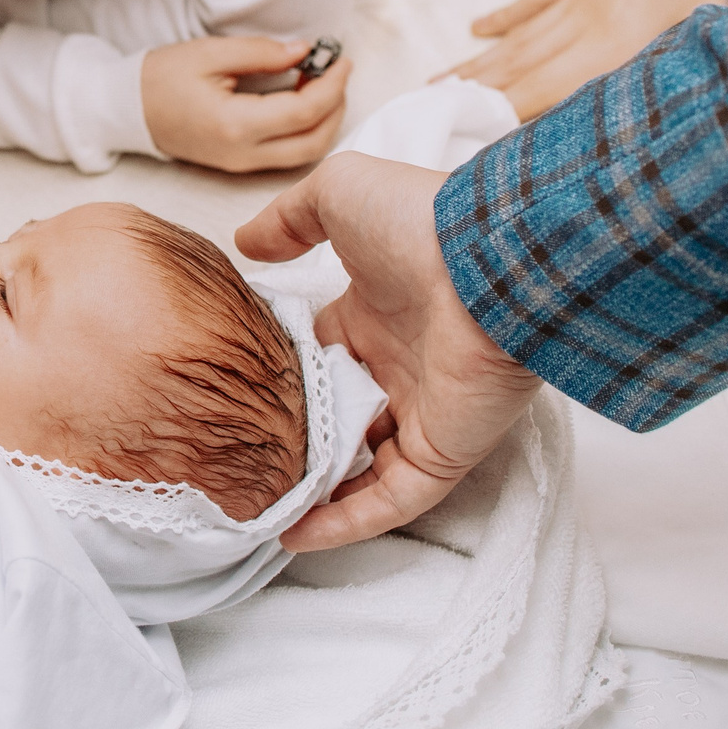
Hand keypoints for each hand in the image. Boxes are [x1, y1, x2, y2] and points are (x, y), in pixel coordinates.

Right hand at [141, 37, 353, 172]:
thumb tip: (305, 51)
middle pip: (315, 141)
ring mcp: (241, 164)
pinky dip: (306, 130)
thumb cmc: (163, 77)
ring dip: (325, 120)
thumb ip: (261, 52)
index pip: (304, 111)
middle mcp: (242, 154)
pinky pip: (287, 154)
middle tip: (337, 71)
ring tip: (320, 83)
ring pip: (305, 153)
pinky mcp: (238, 165)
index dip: (332, 84)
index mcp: (235, 125)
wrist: (127, 109)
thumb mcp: (210, 53)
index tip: (341, 58)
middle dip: (336, 106)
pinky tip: (300, 100)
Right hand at [235, 152, 541, 551]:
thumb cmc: (419, 224)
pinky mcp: (444, 453)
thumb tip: (247, 243)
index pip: (319, 356)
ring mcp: (422, 414)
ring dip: (314, 490)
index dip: (281, 375)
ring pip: (360, 468)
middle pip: (337, 418)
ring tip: (257, 510)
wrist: (491, 263)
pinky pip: (391, 500)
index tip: (236, 394)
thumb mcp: (338, 194)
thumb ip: (288, 218)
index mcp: (375, 313)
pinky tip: (296, 534)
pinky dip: (347, 522)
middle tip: (239, 462)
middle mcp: (398, 367)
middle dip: (293, 441)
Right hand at [452, 0, 727, 119]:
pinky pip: (534, 2)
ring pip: (516, 40)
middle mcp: (583, 27)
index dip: (504, 119)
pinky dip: (504, 19)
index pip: (545, 93)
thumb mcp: (718, 25)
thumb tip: (719, 118)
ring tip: (435, 85)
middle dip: (470, 100)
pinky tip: (479, 31)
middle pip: (516, 70)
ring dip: (474, 65)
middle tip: (426, 121)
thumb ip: (705, 72)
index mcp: (614, 47)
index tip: (466, 145)